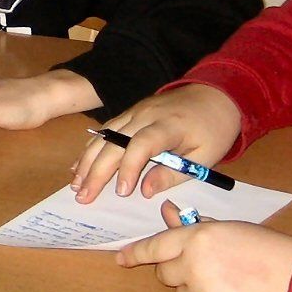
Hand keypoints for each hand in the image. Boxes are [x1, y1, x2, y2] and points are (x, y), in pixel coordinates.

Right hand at [71, 84, 241, 202]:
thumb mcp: (206, 157)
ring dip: (87, 161)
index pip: (143, 144)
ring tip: (76, 186)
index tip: (121, 192)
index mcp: (170, 126)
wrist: (215, 94)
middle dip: (97, 171)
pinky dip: (91, 148)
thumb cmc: (214, 129)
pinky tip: (80, 166)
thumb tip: (145, 191)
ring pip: (104, 136)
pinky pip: (106, 130)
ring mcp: (135, 111)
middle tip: (84, 197)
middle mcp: (147, 115)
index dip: (129, 167)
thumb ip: (174, 174)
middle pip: (115, 142)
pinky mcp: (130, 111)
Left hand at [116, 207, 291, 291]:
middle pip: (164, 274)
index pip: (155, 246)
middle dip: (178, 272)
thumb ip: (196, 225)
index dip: (136, 253)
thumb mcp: (231, 230)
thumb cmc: (268, 251)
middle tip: (206, 270)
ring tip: (231, 285)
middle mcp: (193, 265)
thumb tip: (166, 211)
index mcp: (198, 238)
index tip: (121, 259)